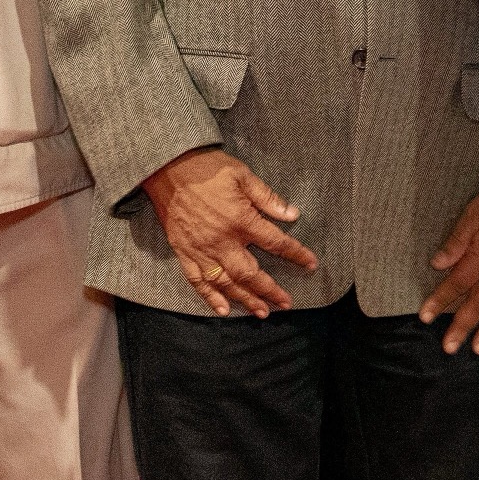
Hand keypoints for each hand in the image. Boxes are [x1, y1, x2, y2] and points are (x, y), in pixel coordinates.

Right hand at [141, 146, 322, 314]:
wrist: (168, 167)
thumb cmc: (208, 168)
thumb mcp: (243, 175)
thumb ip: (268, 198)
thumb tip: (293, 214)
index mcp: (240, 219)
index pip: (276, 242)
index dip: (296, 254)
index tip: (311, 263)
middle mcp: (222, 240)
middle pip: (251, 273)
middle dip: (270, 290)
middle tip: (286, 303)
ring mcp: (201, 249)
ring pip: (227, 282)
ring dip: (246, 299)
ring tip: (262, 312)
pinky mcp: (184, 251)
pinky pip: (197, 280)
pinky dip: (210, 297)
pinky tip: (223, 309)